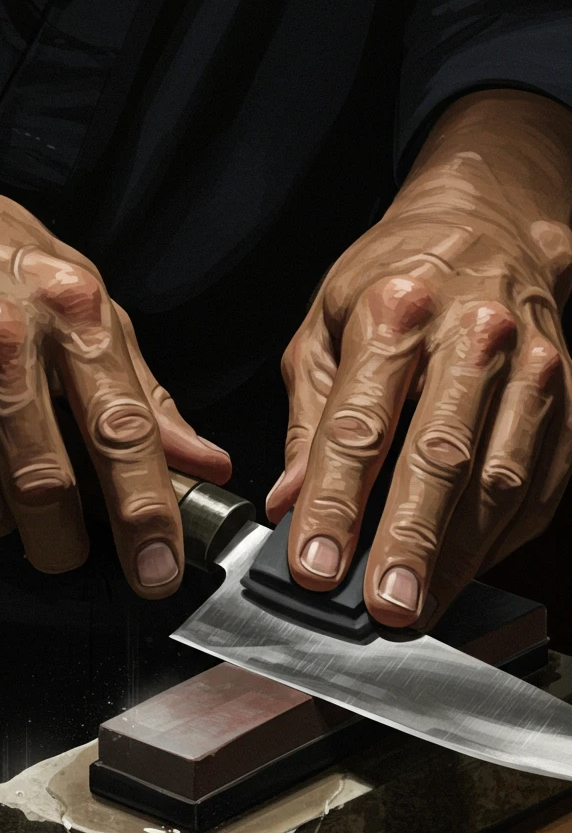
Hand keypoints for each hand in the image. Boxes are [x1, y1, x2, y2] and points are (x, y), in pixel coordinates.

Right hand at [0, 119, 229, 593]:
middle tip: (69, 549)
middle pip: (43, 486)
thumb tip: (203, 464)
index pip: (119, 431)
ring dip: (5, 521)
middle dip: (64, 543)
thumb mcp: (85, 300)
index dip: (143, 513)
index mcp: (70, 308)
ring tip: (4, 480)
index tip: (158, 570)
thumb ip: (144, 391)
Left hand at [268, 90, 571, 628]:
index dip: (335, 504)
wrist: (492, 226)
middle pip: (442, 455)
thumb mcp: (324, 331)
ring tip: (420, 607)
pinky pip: (539, 485)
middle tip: (386, 607)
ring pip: (499, 479)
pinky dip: (500, 538)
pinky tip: (464, 570)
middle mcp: (473, 335)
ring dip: (460, 556)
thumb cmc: (395, 283)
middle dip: (411, 541)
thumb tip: (290, 504)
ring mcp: (532, 367)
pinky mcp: (568, 399)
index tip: (315, 566)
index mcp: (396, 310)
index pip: (360, 425)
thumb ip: (309, 423)